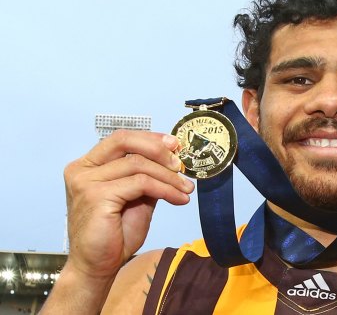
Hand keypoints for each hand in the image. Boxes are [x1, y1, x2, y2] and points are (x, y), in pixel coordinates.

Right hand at [63, 130, 193, 278]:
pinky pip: (141, 183)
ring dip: (169, 176)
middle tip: (180, 163)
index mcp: (88, 165)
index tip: (175, 145)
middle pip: (124, 141)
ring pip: (138, 164)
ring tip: (186, 188)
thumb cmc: (115, 234)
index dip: (150, 139)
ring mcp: (86, 182)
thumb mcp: (136, 197)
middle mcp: (82, 169)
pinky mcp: (97, 196)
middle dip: (158, 148)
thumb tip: (173, 159)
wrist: (99, 266)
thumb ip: (146, 176)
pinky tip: (179, 199)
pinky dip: (165, 189)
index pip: (121, 139)